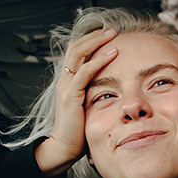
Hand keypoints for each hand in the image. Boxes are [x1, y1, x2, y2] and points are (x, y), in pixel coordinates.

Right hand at [35, 28, 117, 176]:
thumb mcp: (88, 105)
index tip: (108, 34)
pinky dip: (99, 60)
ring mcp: (66, 86)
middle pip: (76, 47)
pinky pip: (84, 72)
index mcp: (68, 81)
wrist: (64, 147)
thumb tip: (113, 86)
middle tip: (112, 29)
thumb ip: (96, 93)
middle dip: (94, 35)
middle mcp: (65, 80)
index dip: (90, 40)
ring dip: (97, 41)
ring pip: (78, 53)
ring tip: (112, 34)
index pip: (76, 52)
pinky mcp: (71, 95)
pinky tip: (112, 54)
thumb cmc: (78, 130)